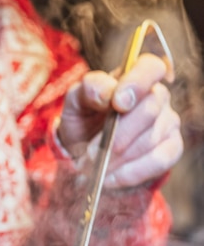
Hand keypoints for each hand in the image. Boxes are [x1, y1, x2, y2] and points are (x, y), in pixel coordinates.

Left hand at [57, 53, 182, 187]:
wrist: (84, 156)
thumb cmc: (82, 123)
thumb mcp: (75, 103)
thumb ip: (89, 88)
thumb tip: (108, 92)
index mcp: (135, 77)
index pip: (151, 68)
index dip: (137, 84)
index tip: (117, 104)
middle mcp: (157, 97)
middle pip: (148, 110)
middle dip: (115, 136)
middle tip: (89, 154)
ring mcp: (168, 122)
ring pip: (149, 140)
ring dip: (117, 158)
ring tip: (94, 167)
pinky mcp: (171, 149)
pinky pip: (158, 161)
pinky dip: (130, 173)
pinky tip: (110, 178)